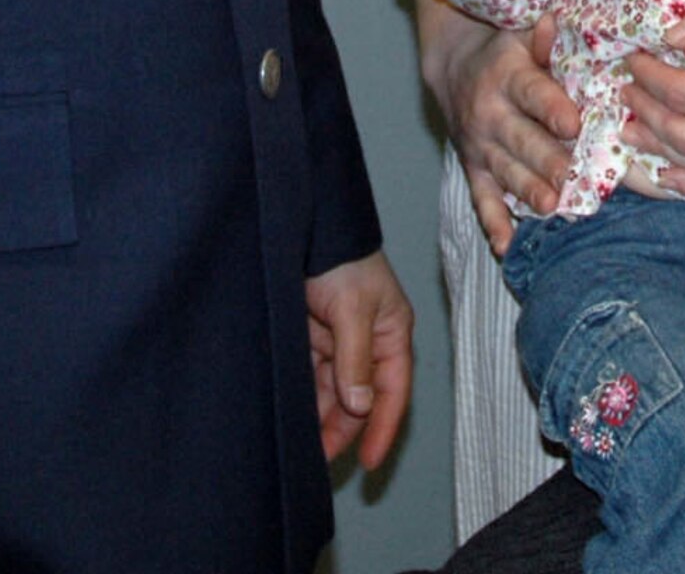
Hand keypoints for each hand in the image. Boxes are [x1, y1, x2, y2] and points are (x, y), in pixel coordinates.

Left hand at [305, 250, 413, 468]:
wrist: (306, 221)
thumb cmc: (344, 257)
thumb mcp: (354, 308)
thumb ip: (355, 360)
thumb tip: (360, 407)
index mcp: (391, 332)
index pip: (392, 391)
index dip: (382, 428)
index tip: (370, 463)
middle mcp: (367, 340)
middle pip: (359, 397)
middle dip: (343, 429)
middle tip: (320, 460)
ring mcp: (339, 338)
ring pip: (332, 390)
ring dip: (320, 416)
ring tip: (302, 445)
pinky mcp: (312, 334)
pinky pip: (310, 375)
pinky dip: (303, 395)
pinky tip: (291, 414)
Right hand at [413, 0, 579, 252]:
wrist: (452, 64)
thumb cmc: (505, 49)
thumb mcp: (519, 31)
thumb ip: (542, 36)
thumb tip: (556, 22)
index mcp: (507, 75)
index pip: (532, 92)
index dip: (551, 108)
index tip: (573, 124)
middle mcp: (490, 112)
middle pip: (521, 140)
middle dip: (546, 159)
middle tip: (570, 177)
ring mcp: (480, 144)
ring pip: (506, 171)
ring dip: (528, 190)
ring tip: (551, 206)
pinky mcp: (473, 167)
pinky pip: (481, 198)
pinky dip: (493, 223)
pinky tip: (505, 247)